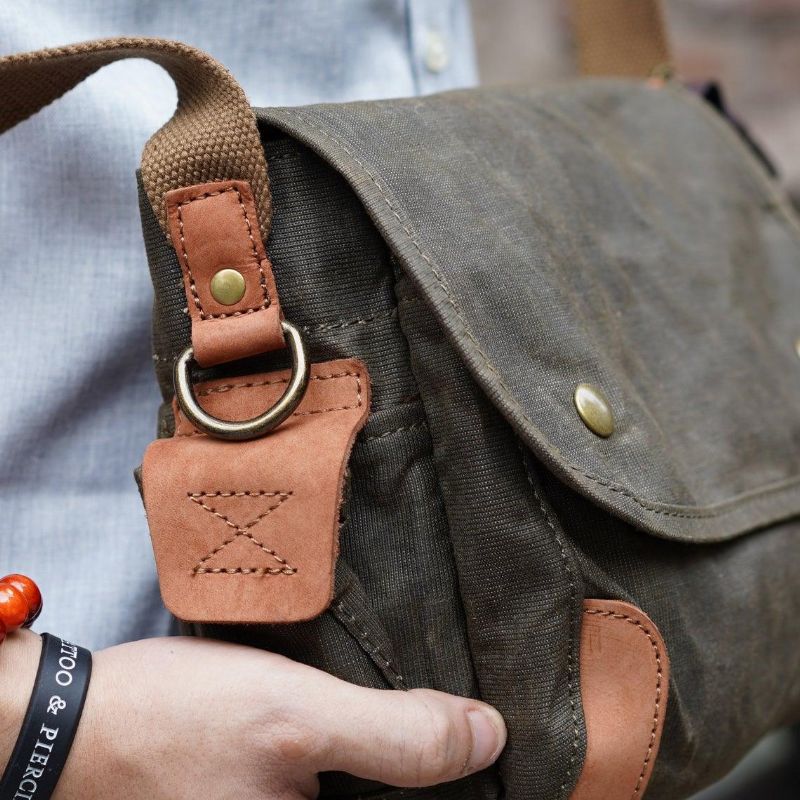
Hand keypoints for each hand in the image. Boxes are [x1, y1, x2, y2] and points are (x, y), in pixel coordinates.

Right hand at [49, 636, 505, 798]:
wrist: (78, 721)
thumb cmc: (177, 723)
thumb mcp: (293, 720)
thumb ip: (396, 736)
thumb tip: (491, 736)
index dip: (475, 789)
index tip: (510, 748)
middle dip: (445, 768)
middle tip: (479, 712)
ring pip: (375, 791)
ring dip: (408, 753)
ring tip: (448, 702)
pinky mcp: (278, 792)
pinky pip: (345, 779)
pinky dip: (372, 746)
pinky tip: (388, 705)